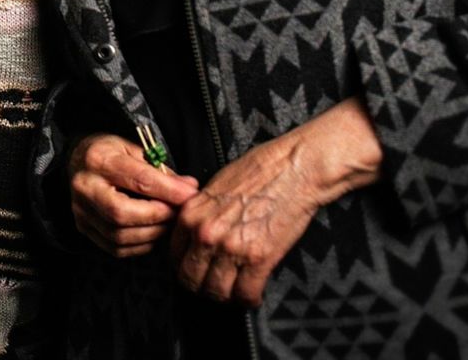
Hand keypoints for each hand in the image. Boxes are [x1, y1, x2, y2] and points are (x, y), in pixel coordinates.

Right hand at [69, 132, 200, 256]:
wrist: (77, 160)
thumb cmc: (109, 153)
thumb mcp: (134, 149)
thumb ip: (160, 170)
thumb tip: (189, 188)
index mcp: (98, 160)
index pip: (138, 180)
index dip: (169, 191)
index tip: (190, 195)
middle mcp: (85, 187)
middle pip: (122, 213)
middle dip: (157, 216)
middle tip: (177, 212)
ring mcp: (81, 211)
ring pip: (120, 235)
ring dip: (152, 233)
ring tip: (168, 222)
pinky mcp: (83, 228)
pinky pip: (117, 248)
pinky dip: (140, 245)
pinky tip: (151, 232)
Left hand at [171, 99, 382, 305]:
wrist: (293, 169)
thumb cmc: (256, 172)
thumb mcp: (213, 188)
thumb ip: (199, 214)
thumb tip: (193, 235)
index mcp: (191, 215)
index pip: (174, 255)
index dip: (184, 267)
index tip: (195, 270)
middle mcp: (206, 234)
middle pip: (190, 279)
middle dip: (200, 287)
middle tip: (213, 286)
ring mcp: (232, 248)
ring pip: (216, 291)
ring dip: (225, 296)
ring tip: (233, 291)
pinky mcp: (260, 258)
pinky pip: (246, 293)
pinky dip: (248, 299)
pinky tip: (252, 295)